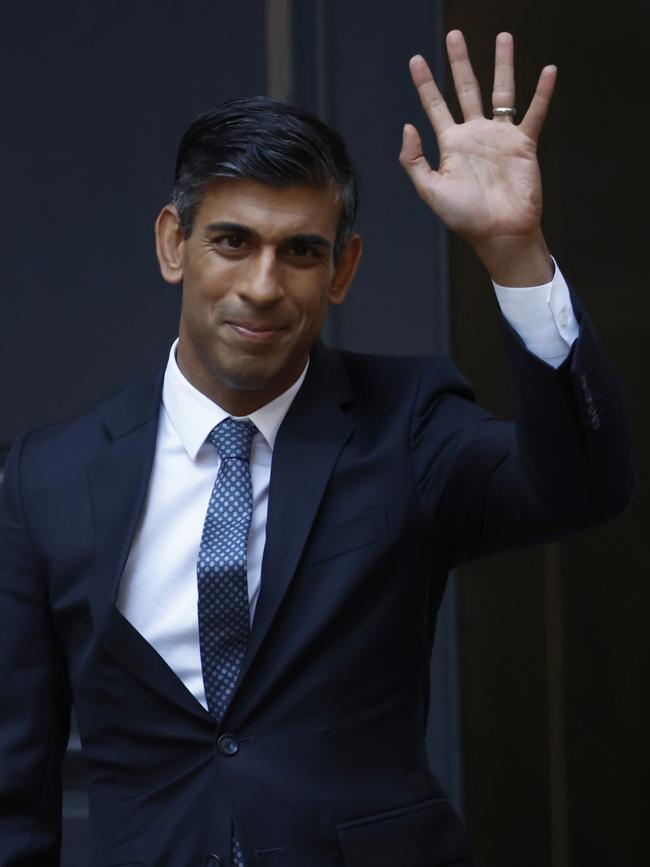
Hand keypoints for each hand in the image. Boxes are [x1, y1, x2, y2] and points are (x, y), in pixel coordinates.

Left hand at [400, 31, 556, 284]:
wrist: (499, 232)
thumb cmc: (464, 216)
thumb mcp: (430, 190)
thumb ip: (414, 160)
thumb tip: (408, 125)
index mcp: (451, 144)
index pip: (435, 106)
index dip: (425, 83)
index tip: (415, 60)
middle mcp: (475, 135)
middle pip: (467, 89)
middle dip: (460, 63)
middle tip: (454, 35)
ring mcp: (500, 137)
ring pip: (502, 92)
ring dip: (502, 65)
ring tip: (503, 37)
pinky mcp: (524, 144)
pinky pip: (535, 113)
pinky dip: (543, 92)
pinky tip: (548, 70)